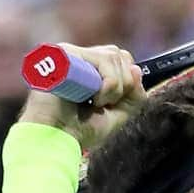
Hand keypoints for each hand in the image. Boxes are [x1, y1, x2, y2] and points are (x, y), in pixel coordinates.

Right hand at [19, 43, 145, 150]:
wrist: (56, 139)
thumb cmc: (80, 130)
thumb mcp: (116, 115)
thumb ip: (133, 95)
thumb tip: (137, 70)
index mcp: (87, 68)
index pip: (120, 58)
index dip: (127, 81)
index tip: (113, 104)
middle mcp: (78, 56)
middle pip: (118, 54)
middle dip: (122, 86)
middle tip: (102, 105)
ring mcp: (69, 53)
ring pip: (113, 57)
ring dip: (112, 90)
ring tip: (93, 103)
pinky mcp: (64, 55)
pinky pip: (103, 62)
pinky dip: (107, 87)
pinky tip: (89, 99)